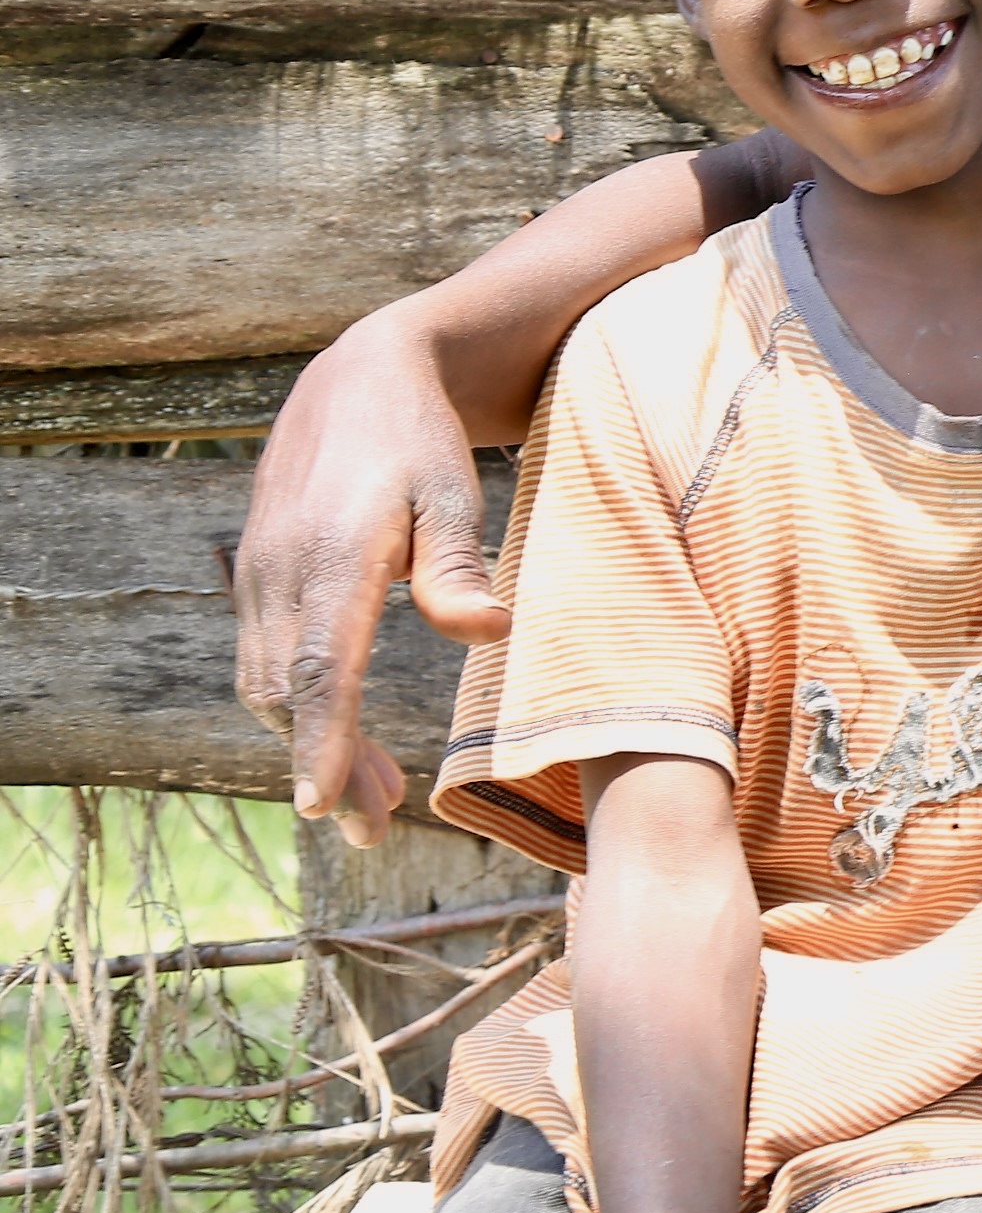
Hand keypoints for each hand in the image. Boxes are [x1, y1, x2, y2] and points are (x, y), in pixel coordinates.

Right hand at [233, 305, 504, 844]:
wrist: (359, 381)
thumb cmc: (421, 441)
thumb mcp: (453, 490)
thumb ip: (459, 566)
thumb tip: (490, 633)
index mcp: (331, 558)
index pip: (319, 669)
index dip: (320, 742)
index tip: (322, 806)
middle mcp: (279, 574)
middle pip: (289, 695)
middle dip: (324, 767)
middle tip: (375, 831)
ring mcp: (259, 577)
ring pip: (272, 686)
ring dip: (312, 746)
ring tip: (373, 803)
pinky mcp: (259, 580)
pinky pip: (269, 661)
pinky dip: (301, 710)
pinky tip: (341, 739)